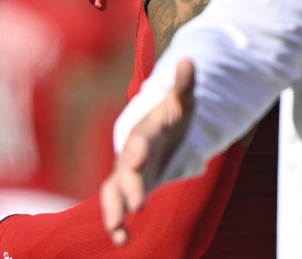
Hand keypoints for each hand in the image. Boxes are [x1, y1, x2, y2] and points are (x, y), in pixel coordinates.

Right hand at [100, 59, 196, 245]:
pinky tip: (122, 241)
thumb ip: (184, 85)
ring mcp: (126, 173)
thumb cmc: (170, 118)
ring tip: (119, 234)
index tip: (137, 159)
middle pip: (125, 171)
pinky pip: (117, 206)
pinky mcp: (127, 188)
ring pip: (113, 192)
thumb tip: (188, 61)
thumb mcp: (181, 102)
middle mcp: (130, 155)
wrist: (155, 131)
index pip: (140, 141)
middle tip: (137, 205)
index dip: (138, 150)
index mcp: (144, 134)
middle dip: (129, 187)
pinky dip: (117, 223)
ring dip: (114, 212)